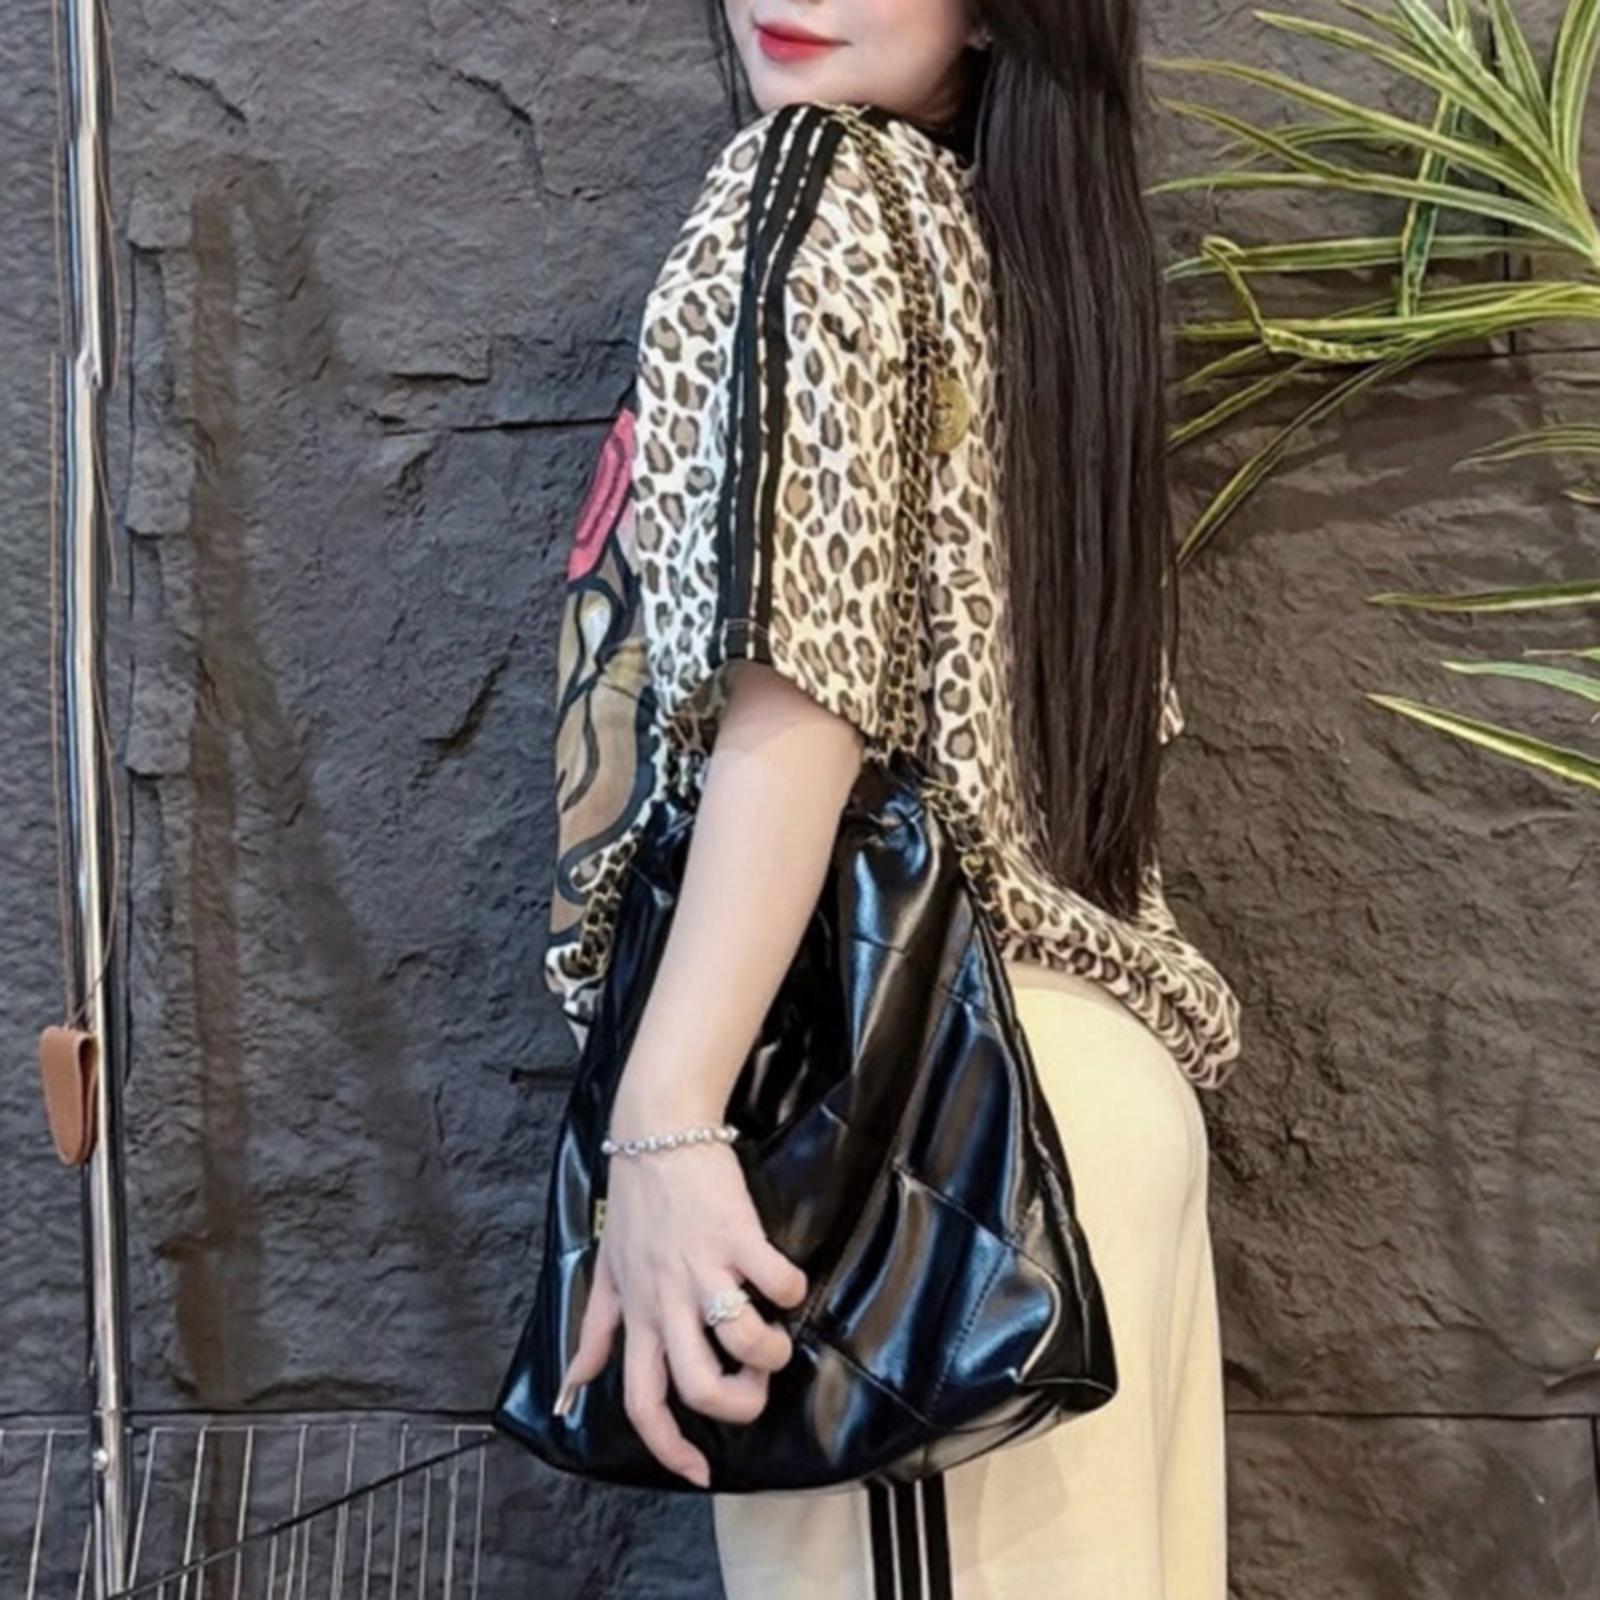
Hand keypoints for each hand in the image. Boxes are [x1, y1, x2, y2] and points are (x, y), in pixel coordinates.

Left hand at [556, 1133, 808, 1487]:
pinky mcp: (738, 1235)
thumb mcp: (608, 1269)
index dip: (670, 1448)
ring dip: (773, 1353)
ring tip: (776, 1336)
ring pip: (745, 1342)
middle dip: (740, 1404)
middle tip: (754, 1384)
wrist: (659, 1130)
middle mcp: (667, 1300)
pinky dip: (793, 1290)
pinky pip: (779, 1282)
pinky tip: (787, 1280)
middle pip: (701, 1387)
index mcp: (638, 1314)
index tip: (699, 1472)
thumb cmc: (637, 1202)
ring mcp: (704, 1268)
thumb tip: (573, 1385)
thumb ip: (597, 1330)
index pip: (641, 1401)